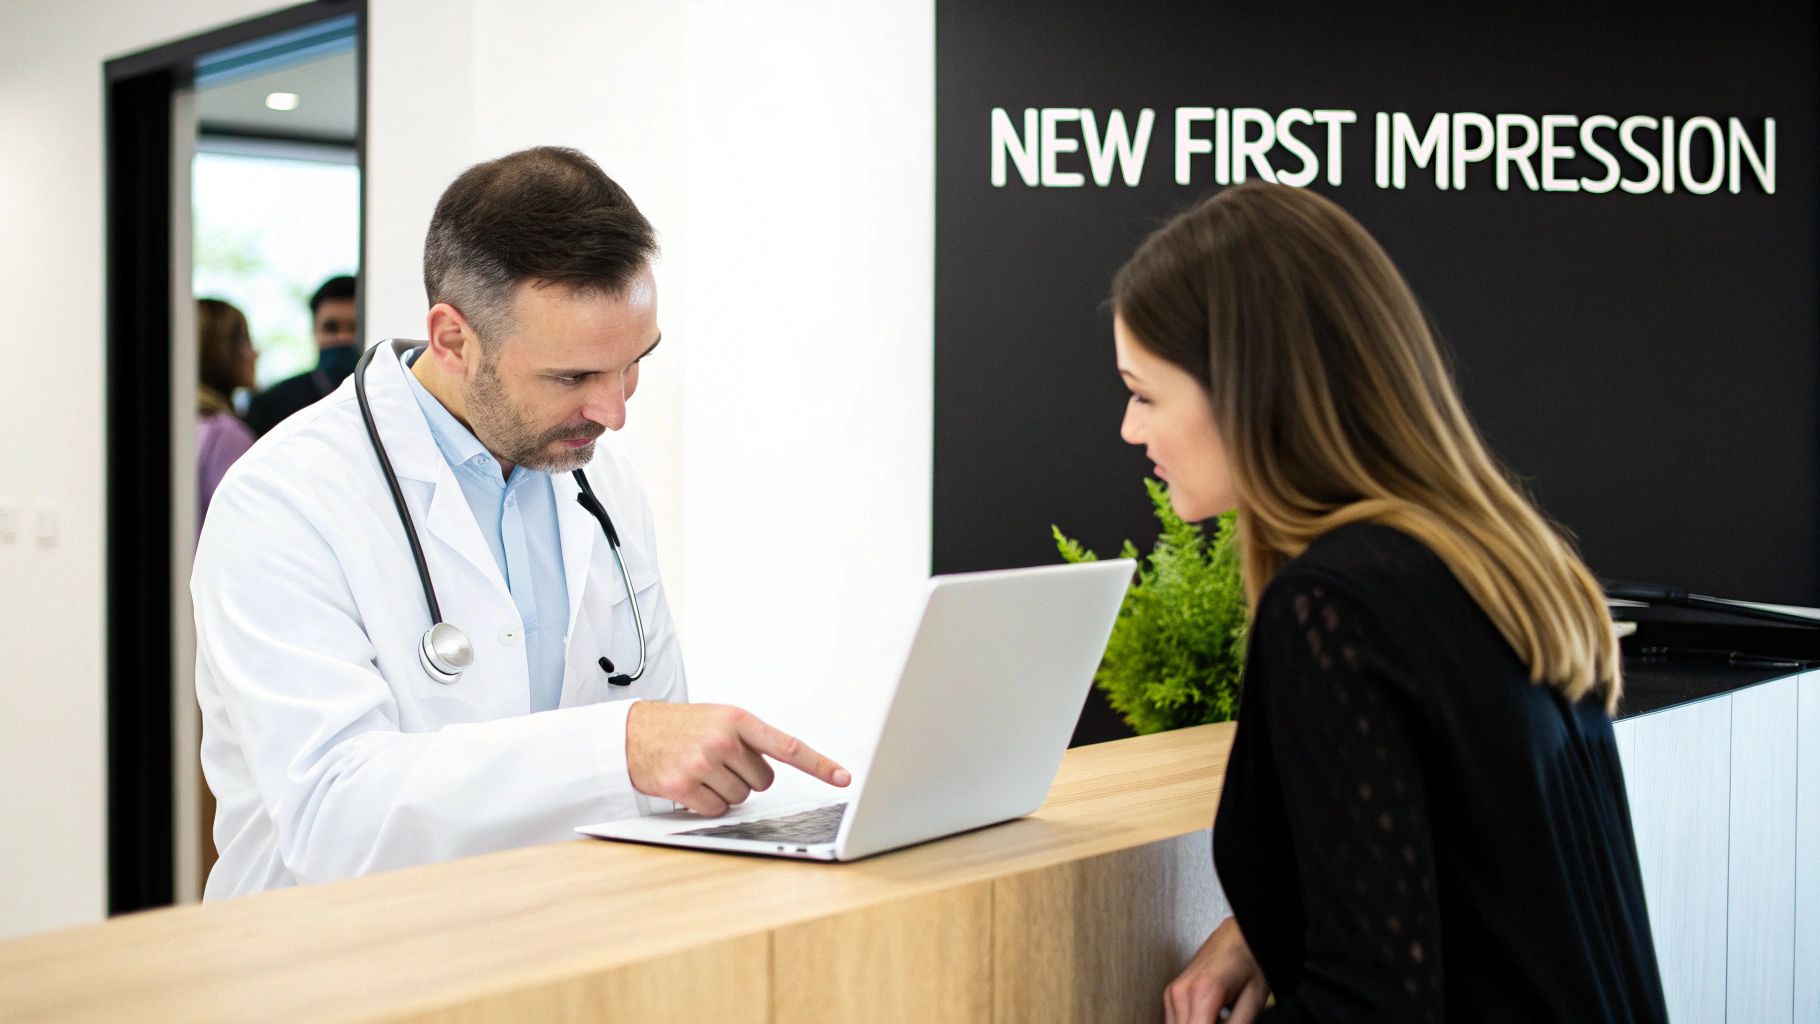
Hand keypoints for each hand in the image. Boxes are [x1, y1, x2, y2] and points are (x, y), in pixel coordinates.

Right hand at [625, 702, 850, 815]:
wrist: (633, 733)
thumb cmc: (682, 727)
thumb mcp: (720, 718)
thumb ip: (752, 738)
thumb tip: (784, 766)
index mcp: (738, 719)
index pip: (788, 746)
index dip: (819, 765)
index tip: (843, 778)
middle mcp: (723, 739)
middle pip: (763, 781)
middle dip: (745, 777)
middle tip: (719, 762)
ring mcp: (703, 763)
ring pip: (741, 797)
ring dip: (725, 790)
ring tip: (702, 770)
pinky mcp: (684, 785)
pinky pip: (717, 810)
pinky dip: (707, 803)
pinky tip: (691, 785)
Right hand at [1165, 916, 1268, 1023]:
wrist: (1238, 933)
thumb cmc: (1250, 958)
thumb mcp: (1254, 1000)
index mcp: (1203, 993)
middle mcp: (1180, 993)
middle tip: (1226, 1020)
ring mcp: (1172, 992)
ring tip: (1221, 1018)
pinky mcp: (1171, 994)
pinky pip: (1175, 1023)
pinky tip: (1212, 1019)